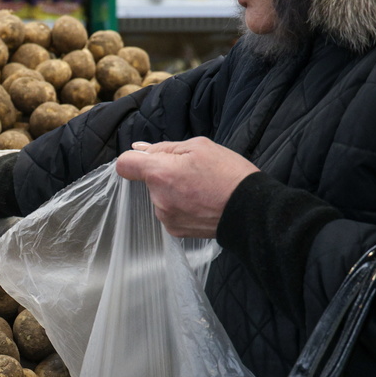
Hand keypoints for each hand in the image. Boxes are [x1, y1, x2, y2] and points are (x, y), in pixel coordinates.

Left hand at [115, 137, 259, 237]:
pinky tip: (201, 202)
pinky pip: (169, 211)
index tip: (150, 159)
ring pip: (159, 196)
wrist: (250, 210)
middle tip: (192, 171)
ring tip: (200, 187)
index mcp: (160, 173)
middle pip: (148, 180)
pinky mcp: (175, 230)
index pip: (124, 165)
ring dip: (173, 190)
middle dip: (164, 173)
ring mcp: (166, 217)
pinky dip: (181, 205)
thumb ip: (164, 148)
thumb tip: (139, 150)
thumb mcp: (199, 146)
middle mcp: (157, 198)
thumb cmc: (228, 174)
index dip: (135, 159)